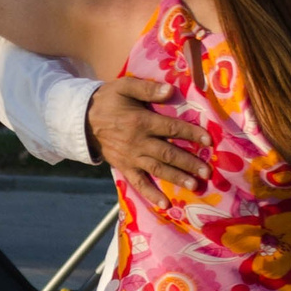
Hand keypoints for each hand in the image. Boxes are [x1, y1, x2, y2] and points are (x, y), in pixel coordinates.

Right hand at [88, 75, 207, 208]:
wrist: (82, 120)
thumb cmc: (107, 101)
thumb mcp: (124, 86)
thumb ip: (147, 89)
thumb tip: (170, 90)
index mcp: (142, 121)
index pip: (172, 128)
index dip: (192, 134)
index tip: (209, 140)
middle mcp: (139, 142)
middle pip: (168, 153)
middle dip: (189, 162)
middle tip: (207, 172)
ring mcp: (131, 157)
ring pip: (158, 169)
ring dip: (176, 178)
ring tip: (194, 185)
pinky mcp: (124, 167)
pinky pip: (138, 183)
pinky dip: (151, 194)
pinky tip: (164, 204)